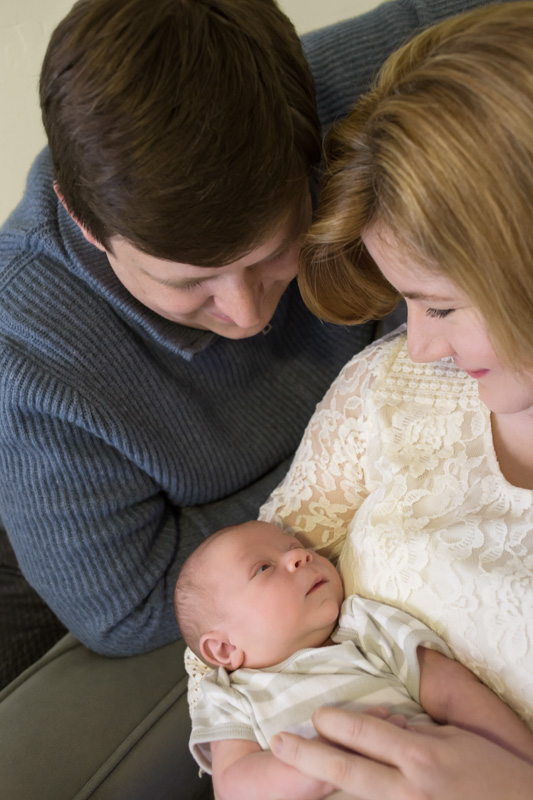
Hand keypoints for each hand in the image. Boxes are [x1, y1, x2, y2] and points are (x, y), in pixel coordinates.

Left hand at [270, 707, 532, 799]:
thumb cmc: (494, 772)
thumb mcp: (456, 740)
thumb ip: (417, 733)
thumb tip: (385, 724)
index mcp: (423, 756)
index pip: (367, 734)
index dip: (336, 723)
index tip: (315, 715)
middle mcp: (410, 788)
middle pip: (349, 769)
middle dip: (309, 754)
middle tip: (279, 741)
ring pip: (357, 795)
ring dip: (324, 779)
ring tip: (292, 765)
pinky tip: (332, 795)